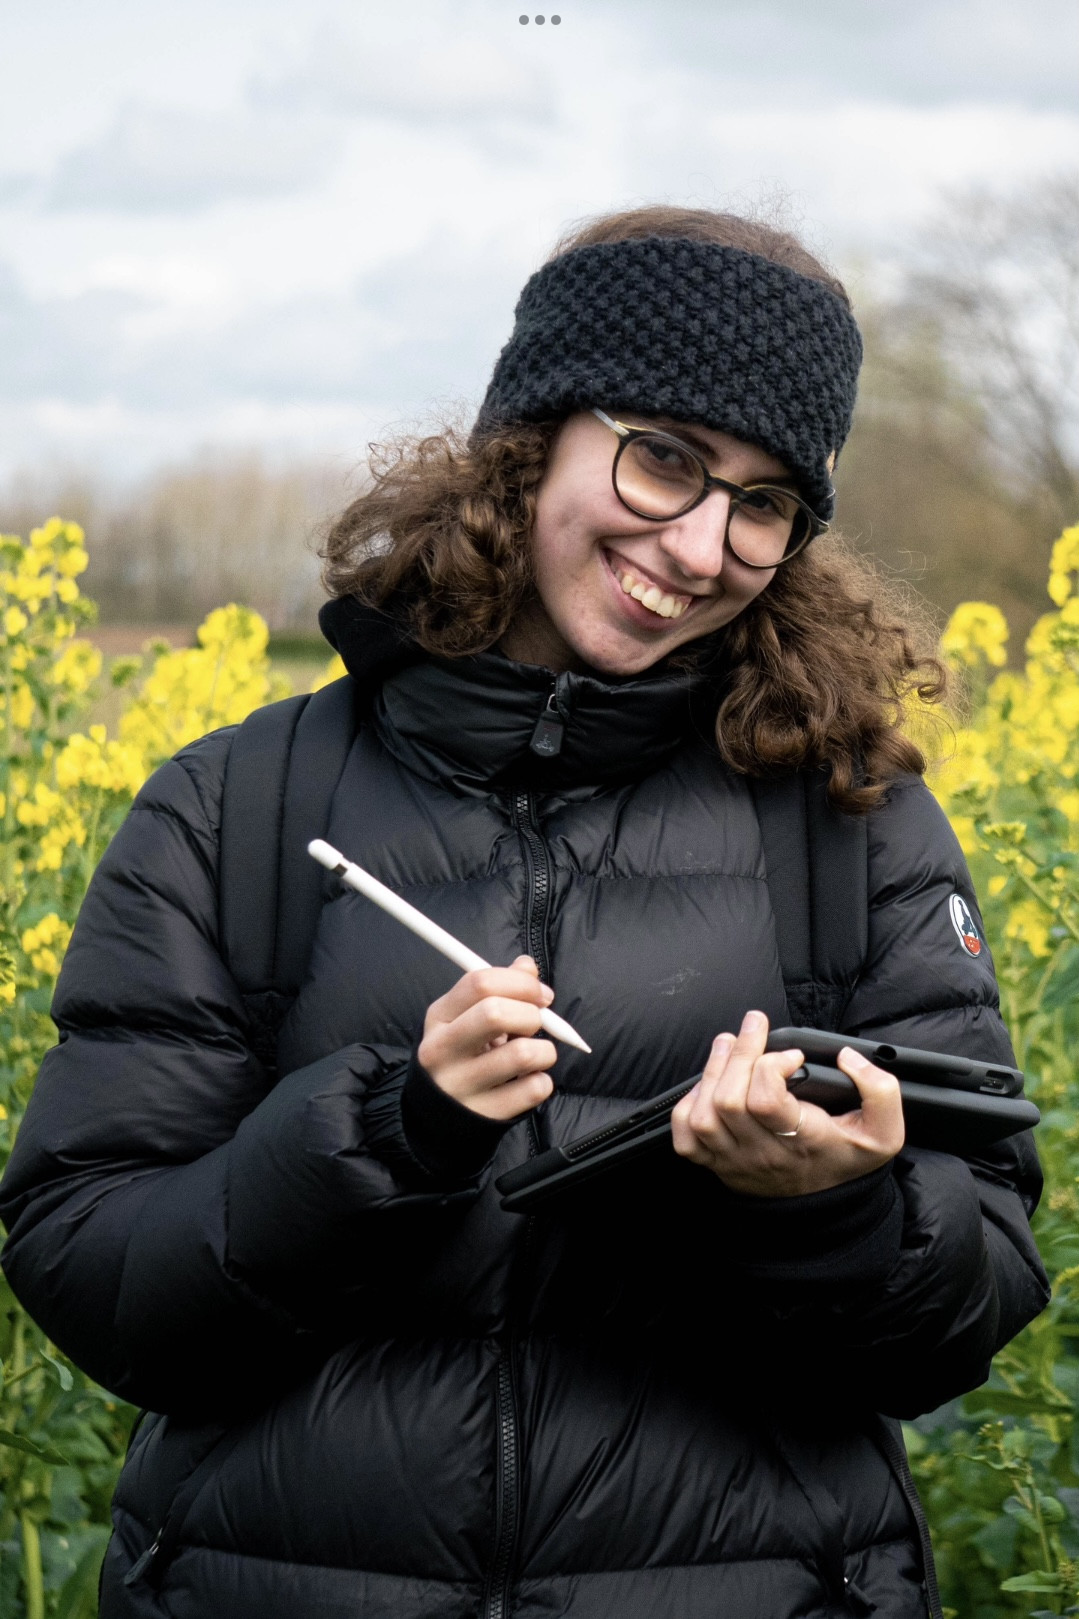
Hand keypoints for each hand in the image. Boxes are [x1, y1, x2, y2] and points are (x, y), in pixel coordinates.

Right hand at [418, 955, 556, 1121]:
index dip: (520, 982)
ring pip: (524, 1053)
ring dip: (544, 1050)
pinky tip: (528, 1081)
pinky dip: (542, 1081)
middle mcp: (443, 1050)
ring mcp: (461, 1085)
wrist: (437, 1119)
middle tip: (536, 1025)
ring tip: (534, 1055)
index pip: (480, 982)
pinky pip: (534, 1089)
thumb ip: (497, 988)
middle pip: (496, 1012)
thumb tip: (527, 966)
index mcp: (439, 1017)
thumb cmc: (461, 1056)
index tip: (539, 994)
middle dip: (531, 1014)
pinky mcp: (485, 1114)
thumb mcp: (466, 1018)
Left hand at [670, 1010, 904, 1196]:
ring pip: (704, 1113)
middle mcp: (762, 1154)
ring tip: (730, 1043)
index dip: (774, 1066)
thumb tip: (847, 1058)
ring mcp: (733, 1161)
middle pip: (729, 1100)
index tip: (793, 1055)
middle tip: (754, 1026)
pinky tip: (709, 1083)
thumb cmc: (846, 1158)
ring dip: (713, 1070)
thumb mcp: (884, 1132)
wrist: (824, 1204)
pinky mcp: (715, 1163)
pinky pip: (685, 1135)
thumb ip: (881, 1092)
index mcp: (801, 1143)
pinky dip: (691, 1103)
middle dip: (738, 1053)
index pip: (766, 1101)